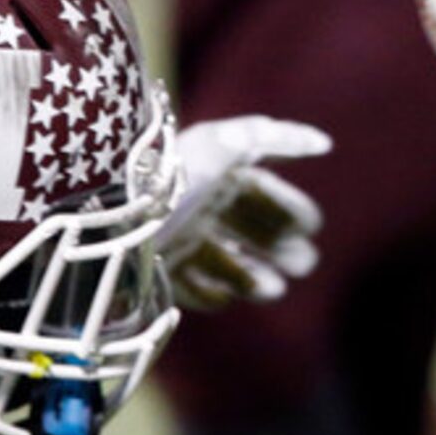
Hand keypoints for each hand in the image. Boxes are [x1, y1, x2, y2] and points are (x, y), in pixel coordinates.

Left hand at [157, 116, 327, 307]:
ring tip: (275, 289)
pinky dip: (214, 294)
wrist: (109, 216)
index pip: (267, 194)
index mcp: (219, 176)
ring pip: (229, 265)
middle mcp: (202, 209)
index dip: (294, 210)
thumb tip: (327, 144)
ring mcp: (181, 241)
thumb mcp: (225, 143)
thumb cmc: (173, 176)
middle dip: (284, 248)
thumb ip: (279, 138)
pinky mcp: (160, 271)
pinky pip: (194, 290)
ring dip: (257, 278)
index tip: (311, 229)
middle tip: (303, 265)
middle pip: (254, 232)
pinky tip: (229, 296)